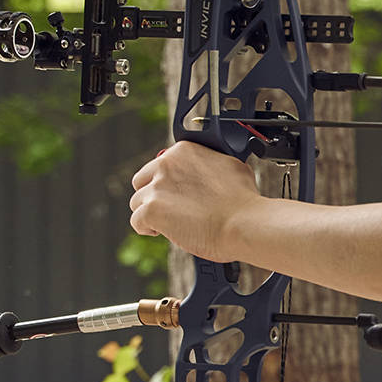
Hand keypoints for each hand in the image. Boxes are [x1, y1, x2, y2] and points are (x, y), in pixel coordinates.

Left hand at [129, 142, 264, 262]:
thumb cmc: (243, 201)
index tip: (178, 192)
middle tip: (171, 209)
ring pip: (137, 202)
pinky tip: (163, 231)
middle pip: (142, 181)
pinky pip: (137, 221)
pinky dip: (148, 228)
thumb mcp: (230, 166)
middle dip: (153, 195)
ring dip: (151, 213)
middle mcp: (166, 164)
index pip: (161, 164)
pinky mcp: (151, 210)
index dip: (169, 182)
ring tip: (171, 223)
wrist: (244, 223)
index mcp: (184, 150)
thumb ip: (208, 164)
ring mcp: (157, 187)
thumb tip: (206, 169)